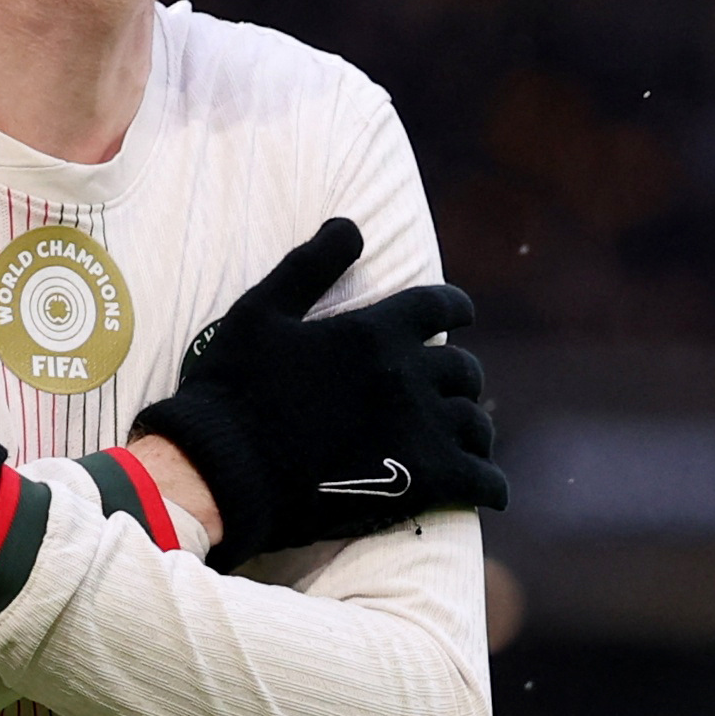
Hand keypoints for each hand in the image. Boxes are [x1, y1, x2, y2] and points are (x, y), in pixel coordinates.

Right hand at [129, 218, 505, 569]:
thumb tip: (350, 225)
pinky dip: (489, 484)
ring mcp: (418, 429)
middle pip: (463, 371)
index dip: (456, 308)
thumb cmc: (234, 387)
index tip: (463, 316)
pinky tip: (487, 490)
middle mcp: (407, 374)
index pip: (440, 307)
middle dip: (459, 380)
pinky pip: (480, 481)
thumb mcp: (261, 310)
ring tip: (466, 444)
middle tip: (449, 392)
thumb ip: (310, 265)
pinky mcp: (421, 481)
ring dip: (472, 432)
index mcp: (374, 330)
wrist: (224, 468)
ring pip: (474, 425)